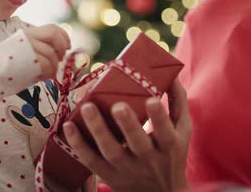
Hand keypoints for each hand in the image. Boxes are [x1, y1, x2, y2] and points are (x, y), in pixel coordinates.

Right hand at [23, 24, 70, 79]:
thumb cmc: (9, 66)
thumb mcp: (26, 51)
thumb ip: (41, 48)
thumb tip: (62, 53)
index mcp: (28, 33)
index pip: (53, 28)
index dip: (64, 37)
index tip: (68, 47)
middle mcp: (28, 36)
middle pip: (54, 36)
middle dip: (61, 48)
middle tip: (60, 60)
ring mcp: (28, 46)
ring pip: (52, 53)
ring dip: (54, 66)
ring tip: (48, 74)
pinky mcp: (28, 58)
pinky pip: (47, 65)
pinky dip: (48, 73)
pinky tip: (41, 77)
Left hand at [63, 80, 191, 191]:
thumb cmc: (171, 155)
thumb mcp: (182, 131)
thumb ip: (178, 102)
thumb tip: (171, 73)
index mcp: (169, 146)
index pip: (165, 133)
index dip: (159, 118)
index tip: (151, 100)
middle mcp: (148, 160)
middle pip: (137, 144)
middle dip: (127, 124)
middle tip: (118, 106)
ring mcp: (127, 169)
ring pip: (111, 152)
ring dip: (98, 130)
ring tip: (87, 107)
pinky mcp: (109, 176)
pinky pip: (91, 161)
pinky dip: (79, 145)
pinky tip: (68, 126)